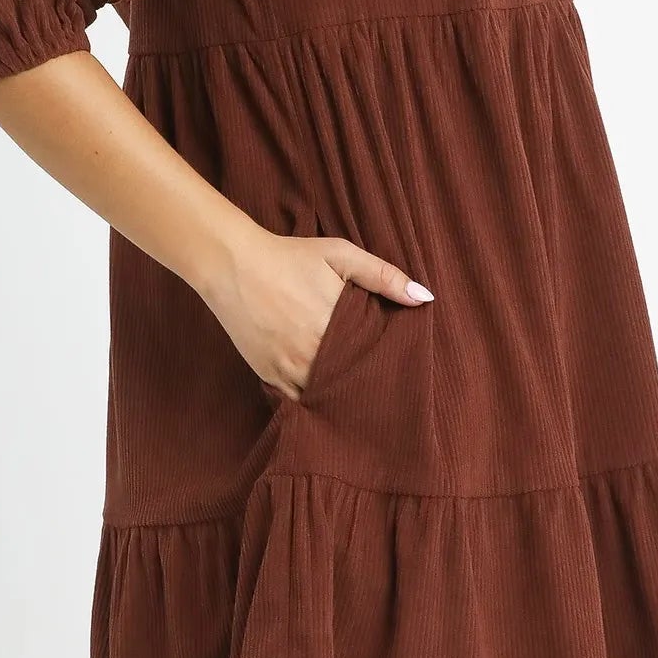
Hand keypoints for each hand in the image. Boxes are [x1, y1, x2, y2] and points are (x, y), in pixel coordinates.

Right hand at [198, 228, 434, 403]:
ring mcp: (289, 368)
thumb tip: (424, 297)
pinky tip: (324, 400)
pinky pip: (297, 402)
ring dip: (340, 396)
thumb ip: (382, 276)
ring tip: (357, 398)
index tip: (396, 369)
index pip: (373, 358)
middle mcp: (314, 353)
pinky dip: (312, 402)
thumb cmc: (289, 256)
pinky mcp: (269, 375)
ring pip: (325, 396)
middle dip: (365, 384)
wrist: (233, 264)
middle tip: (382, 390)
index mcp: (337, 325)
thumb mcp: (339, 255)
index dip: (385, 365)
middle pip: (351, 381)